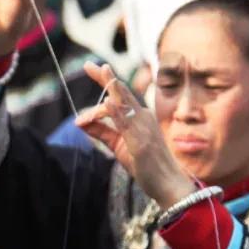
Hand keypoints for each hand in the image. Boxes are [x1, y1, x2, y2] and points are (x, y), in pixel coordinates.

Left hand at [76, 62, 195, 208]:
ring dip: (106, 93)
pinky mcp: (141, 140)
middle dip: (104, 77)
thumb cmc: (146, 164)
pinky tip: (108, 102)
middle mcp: (142, 116)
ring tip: (94, 81)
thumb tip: (79, 122)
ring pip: (122, 102)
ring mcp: (143, 126)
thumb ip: (101, 132)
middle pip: (120, 91)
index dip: (105, 79)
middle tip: (88, 64)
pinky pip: (127, 122)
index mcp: (139, 116)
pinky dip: (117, 111)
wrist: (168, 183)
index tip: (92, 66)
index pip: (119, 94)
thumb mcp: (118, 145)